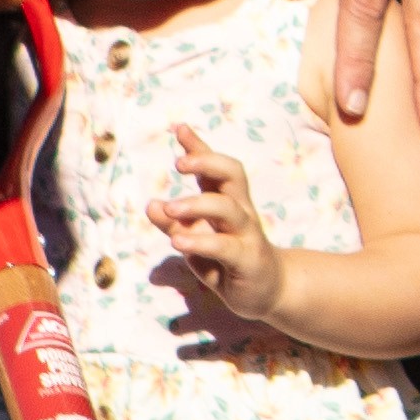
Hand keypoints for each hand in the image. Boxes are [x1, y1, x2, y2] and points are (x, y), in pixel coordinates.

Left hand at [155, 129, 284, 335]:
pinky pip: (225, 246)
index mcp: (227, 200)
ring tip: (171, 208)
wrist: (268, 291)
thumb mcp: (196, 240)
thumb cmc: (227, 261)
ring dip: (197, 205)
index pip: (215, 167)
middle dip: (207, 163)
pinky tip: (178, 241)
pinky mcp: (248, 259)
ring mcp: (247, 233)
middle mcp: (241, 210)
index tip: (179, 128)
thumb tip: (152, 204)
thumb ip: (174, 224)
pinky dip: (201, 241)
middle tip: (179, 164)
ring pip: (227, 208)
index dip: (199, 146)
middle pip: (232, 174)